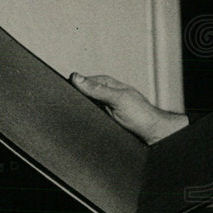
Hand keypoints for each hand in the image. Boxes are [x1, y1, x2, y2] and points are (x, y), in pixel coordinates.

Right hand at [70, 72, 188, 143]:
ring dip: (79, 113)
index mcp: (106, 84)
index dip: (70, 87)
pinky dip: (85, 122)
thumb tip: (77, 78)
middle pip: (80, 96)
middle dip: (73, 102)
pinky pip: (88, 120)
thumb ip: (98, 89)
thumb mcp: (118, 99)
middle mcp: (103, 95)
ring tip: (78, 117)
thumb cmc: (141, 115)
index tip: (60, 92)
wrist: (151, 134)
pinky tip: (83, 125)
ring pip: (83, 109)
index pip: (82, 81)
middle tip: (69, 109)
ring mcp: (103, 108)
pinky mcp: (103, 121)